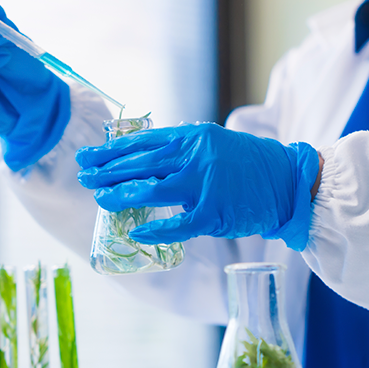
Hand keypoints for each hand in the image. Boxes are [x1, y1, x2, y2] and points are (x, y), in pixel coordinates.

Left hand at [75, 123, 319, 250]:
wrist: (285, 181)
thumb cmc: (246, 164)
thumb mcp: (212, 144)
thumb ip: (181, 150)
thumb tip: (141, 161)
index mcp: (193, 136)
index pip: (143, 142)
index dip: (112, 150)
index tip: (89, 156)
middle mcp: (196, 156)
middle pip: (141, 163)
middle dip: (107, 170)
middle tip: (83, 175)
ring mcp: (205, 185)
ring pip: (152, 190)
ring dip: (121, 195)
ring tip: (99, 197)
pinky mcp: (214, 213)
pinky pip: (177, 225)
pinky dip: (154, 229)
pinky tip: (135, 231)